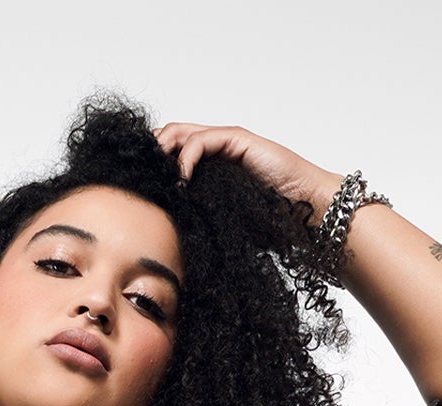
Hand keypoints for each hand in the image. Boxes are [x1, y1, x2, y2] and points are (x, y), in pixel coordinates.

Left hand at [153, 121, 333, 213]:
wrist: (305, 211)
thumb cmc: (271, 222)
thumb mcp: (220, 222)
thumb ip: (197, 216)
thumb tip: (164, 236)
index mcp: (209, 168)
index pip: (171, 155)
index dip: (152, 165)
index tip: (137, 187)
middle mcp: (215, 151)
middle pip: (170, 139)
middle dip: (150, 155)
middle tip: (139, 177)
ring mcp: (226, 142)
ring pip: (180, 134)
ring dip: (162, 152)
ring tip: (155, 177)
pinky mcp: (237, 140)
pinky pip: (200, 141)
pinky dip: (184, 158)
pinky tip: (180, 181)